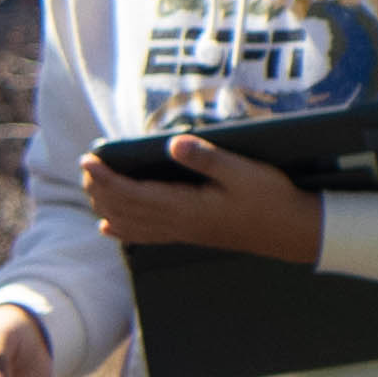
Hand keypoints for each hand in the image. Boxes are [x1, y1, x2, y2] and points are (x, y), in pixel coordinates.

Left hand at [83, 133, 325, 264]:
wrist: (292, 233)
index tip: (88, 160)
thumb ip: (207, 158)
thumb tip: (173, 142)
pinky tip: (109, 226)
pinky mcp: (190, 235)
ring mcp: (183, 232)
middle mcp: (178, 224)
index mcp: (186, 208)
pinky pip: (146, 235)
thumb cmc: (270, 199)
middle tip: (84, 166)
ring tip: (90, 187)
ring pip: (131, 223)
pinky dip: (123, 228)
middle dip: (99, 188)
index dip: (106, 178)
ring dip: (107, 205)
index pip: (133, 193)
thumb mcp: (243, 172)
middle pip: (125, 209)